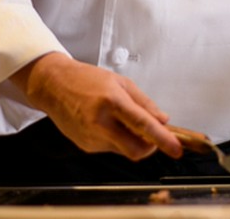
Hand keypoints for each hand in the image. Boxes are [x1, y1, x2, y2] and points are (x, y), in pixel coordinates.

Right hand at [12, 52, 182, 159]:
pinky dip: (115, 140)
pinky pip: (110, 148)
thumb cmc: (85, 79)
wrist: (54, 85)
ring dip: (130, 140)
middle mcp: (100, 122)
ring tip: (119, 119)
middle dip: (149, 147)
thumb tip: (163, 120)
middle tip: (151, 135)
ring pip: (123, 150)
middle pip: (136, 150)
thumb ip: (144, 102)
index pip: (143, 125)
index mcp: (112, 101)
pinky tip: (105, 123)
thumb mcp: (120, 82)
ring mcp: (91, 137)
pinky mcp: (85, 146)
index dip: (163, 139)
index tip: (176, 149)